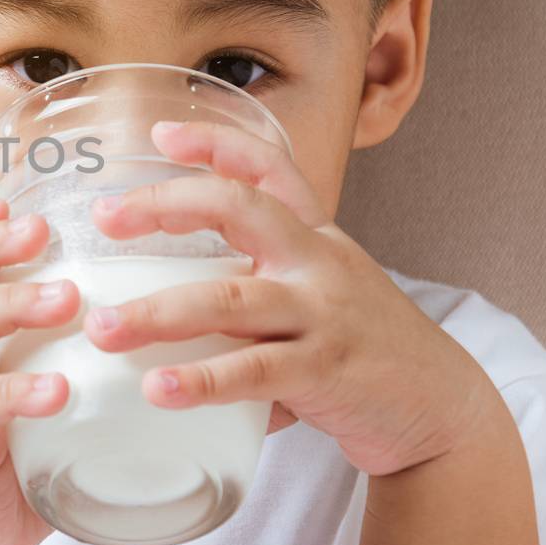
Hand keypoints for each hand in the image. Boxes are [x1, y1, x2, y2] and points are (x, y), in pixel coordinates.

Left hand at [84, 120, 495, 475]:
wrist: (441, 409)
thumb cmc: (361, 352)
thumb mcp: (317, 297)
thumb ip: (252, 290)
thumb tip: (158, 306)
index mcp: (314, 236)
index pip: (268, 166)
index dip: (214, 142)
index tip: (159, 135)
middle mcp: (318, 262)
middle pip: (238, 208)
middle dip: (164, 205)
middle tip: (104, 218)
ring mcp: (322, 314)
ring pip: (228, 300)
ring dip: (157, 313)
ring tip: (104, 329)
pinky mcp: (325, 372)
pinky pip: (252, 371)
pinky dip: (200, 380)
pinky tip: (157, 389)